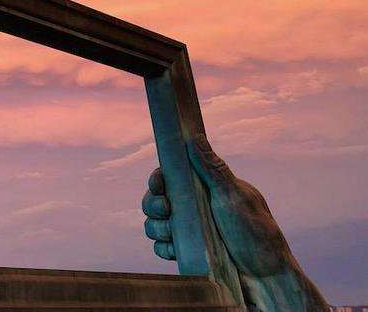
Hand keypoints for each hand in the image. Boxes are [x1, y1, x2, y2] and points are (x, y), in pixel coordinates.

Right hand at [143, 134, 327, 310]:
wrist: (265, 280)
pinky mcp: (187, 252)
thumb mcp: (234, 196)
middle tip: (166, 210)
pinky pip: (161, 247)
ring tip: (174, 234)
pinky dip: (164, 248)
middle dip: (153, 204)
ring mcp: (190, 231)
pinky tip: (176, 250)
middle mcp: (195, 208)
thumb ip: (212, 168)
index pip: (172, 177)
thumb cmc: (256, 235)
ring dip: (158, 227)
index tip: (160, 183)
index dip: (159, 179)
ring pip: (154, 223)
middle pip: (156, 199)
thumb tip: (195, 137)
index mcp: (206, 189)